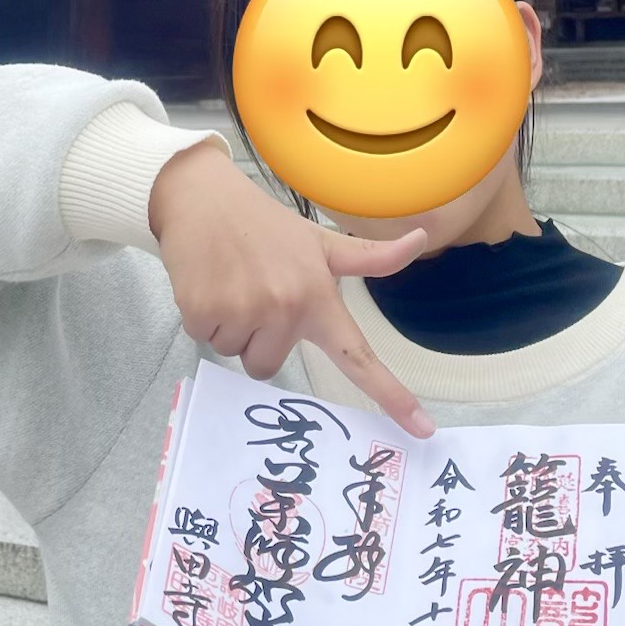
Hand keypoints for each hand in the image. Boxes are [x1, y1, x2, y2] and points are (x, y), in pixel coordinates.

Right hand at [147, 140, 433, 437]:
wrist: (203, 196)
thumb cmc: (265, 225)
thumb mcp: (320, 241)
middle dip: (257, 336)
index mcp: (319, 296)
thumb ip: (368, 256)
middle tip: (254, 292)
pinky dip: (203, 316)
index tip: (422, 429)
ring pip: (234, 353)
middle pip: (268, 365)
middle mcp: (285, 306)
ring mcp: (243, 309)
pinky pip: (205, 337)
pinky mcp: (202, 309)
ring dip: (230, 325)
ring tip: (232, 283)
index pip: (359, 355)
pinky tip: (209, 282)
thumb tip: (422, 240)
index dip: (391, 395)